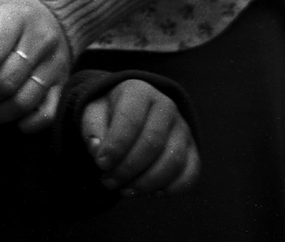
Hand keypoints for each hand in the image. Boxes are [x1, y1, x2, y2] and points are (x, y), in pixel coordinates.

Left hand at [0, 0, 71, 132]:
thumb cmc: (9, 13)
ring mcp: (54, 65)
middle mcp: (40, 40)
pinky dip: (28, 123)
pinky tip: (11, 122)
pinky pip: (48, 113)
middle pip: (6, 81)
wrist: (53, 12)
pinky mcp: (63, 83)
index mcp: (16, 17)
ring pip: (24, 101)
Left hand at [80, 79, 199, 196]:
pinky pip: (191, 172)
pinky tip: (151, 193)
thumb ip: (92, 130)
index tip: (101, 164)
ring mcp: (182, 128)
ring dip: (147, 182)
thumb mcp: (92, 114)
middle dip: (128, 169)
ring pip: (173, 160)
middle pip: (152, 143)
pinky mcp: (192, 148)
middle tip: (108, 182)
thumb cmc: (108, 114)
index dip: (116, 147)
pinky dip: (172, 188)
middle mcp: (166, 106)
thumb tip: (97, 150)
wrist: (129, 112)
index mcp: (139, 92)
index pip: (131, 120)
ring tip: (124, 190)